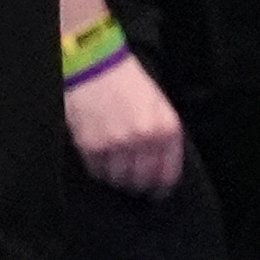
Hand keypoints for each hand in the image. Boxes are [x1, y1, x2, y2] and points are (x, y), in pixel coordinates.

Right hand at [67, 47, 187, 196]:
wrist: (96, 66)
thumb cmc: (129, 83)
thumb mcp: (159, 107)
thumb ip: (163, 136)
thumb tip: (162, 167)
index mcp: (167, 129)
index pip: (168, 174)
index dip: (161, 188)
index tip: (156, 192)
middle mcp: (144, 140)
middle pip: (142, 181)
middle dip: (138, 184)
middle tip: (133, 181)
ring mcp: (117, 144)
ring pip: (119, 180)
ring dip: (118, 178)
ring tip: (116, 164)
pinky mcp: (91, 146)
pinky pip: (97, 172)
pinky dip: (100, 170)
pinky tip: (101, 157)